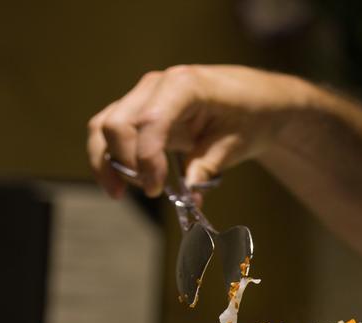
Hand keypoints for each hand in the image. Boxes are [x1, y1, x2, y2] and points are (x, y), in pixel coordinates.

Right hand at [87, 65, 308, 197]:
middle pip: (117, 123)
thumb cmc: (250, 116)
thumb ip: (206, 167)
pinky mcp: (139, 110)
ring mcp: (144, 94)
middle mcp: (157, 85)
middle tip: (150, 190)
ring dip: (107, 162)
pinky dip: (108, 157)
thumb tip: (187, 198)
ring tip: (120, 193)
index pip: (149, 121)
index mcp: (186, 86)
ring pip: (105, 126)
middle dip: (125, 163)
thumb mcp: (236, 145)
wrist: (256, 100)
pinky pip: (110, 130)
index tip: (156, 189)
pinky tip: (118, 183)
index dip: (146, 160)